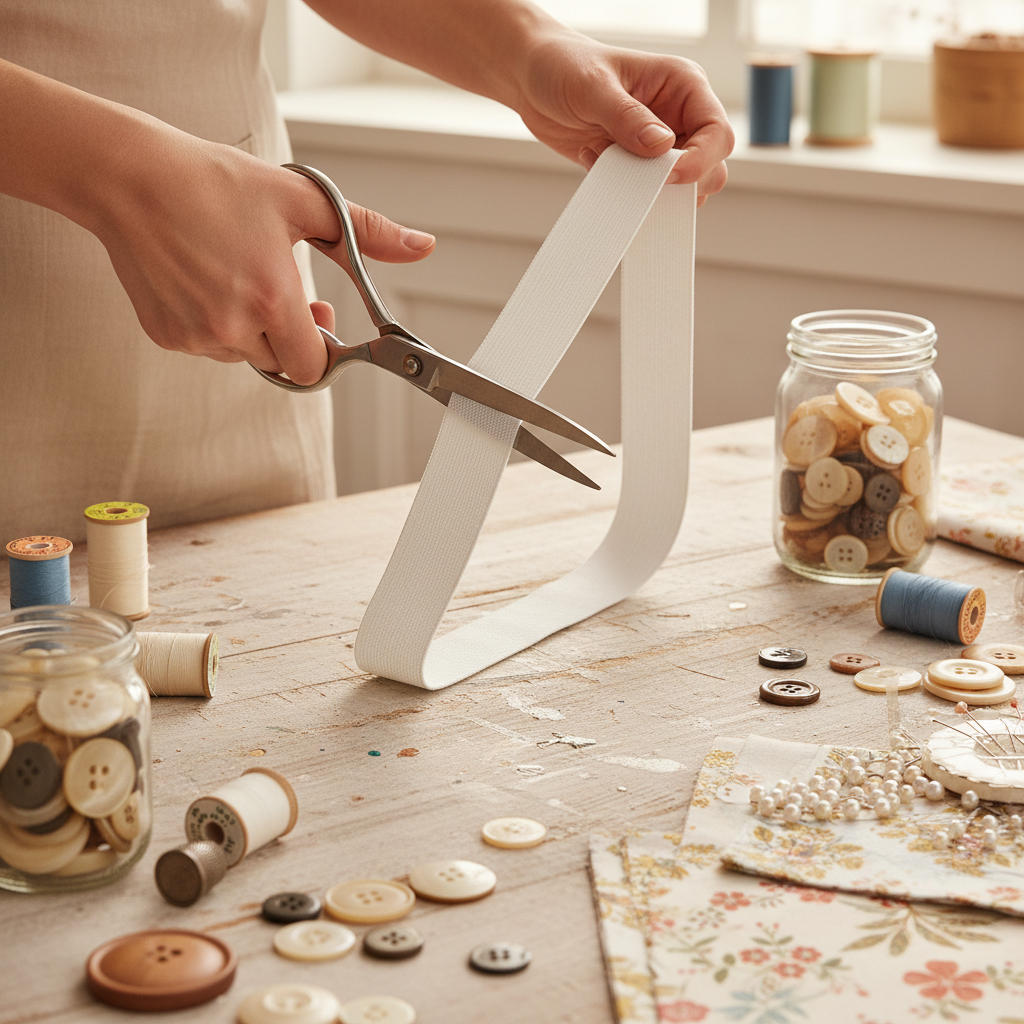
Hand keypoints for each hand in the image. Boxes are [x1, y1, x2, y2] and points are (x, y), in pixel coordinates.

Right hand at [92, 128, 434, 383]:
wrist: (129, 177)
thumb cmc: (214, 183)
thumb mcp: (302, 201)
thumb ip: (367, 233)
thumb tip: (423, 246)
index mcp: (272, 300)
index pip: (314, 369)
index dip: (324, 348)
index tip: (321, 318)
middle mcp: (233, 328)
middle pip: (282, 365)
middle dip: (291, 336)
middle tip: (283, 293)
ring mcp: (195, 336)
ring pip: (245, 356)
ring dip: (253, 330)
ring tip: (238, 274)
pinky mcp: (166, 335)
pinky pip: (207, 346)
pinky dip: (215, 324)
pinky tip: (206, 280)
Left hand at [513, 30, 732, 205]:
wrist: (530, 79)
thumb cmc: (564, 65)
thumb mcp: (593, 86)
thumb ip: (626, 117)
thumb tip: (662, 147)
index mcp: (683, 86)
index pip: (717, 132)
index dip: (700, 160)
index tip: (669, 175)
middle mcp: (677, 116)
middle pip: (710, 166)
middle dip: (684, 183)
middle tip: (644, 182)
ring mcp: (658, 144)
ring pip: (683, 186)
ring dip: (653, 192)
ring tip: (615, 169)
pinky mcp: (634, 164)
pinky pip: (646, 193)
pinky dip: (626, 194)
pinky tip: (596, 164)